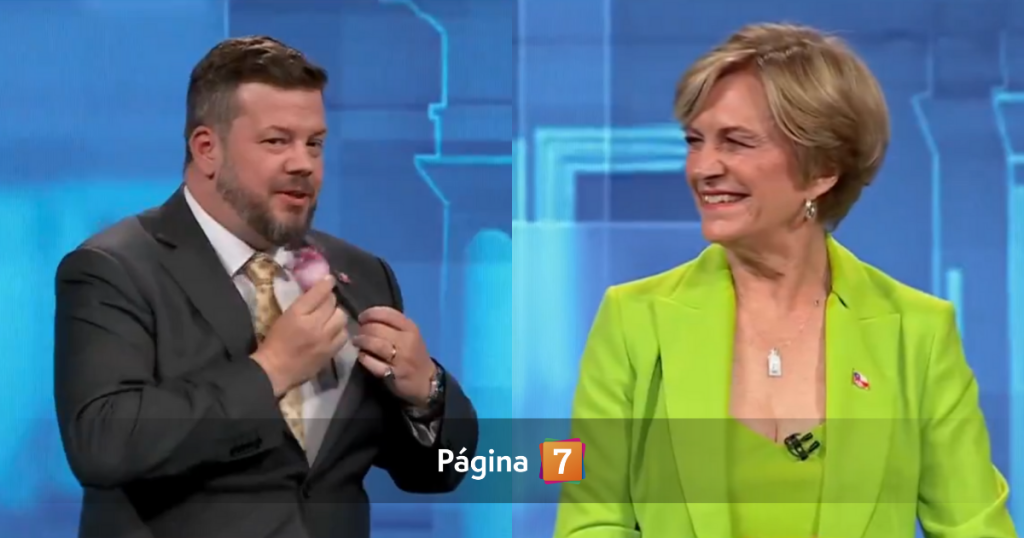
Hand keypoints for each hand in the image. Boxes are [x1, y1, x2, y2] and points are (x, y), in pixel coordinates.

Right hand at [252, 275, 348, 395]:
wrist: (275, 370)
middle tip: (326, 303)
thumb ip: (302, 305)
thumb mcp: (284, 317)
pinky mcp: (330, 351)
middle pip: (332, 304)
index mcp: (297, 314)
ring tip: (331, 318)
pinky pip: (344, 335)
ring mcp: (324, 339)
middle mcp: (313, 324)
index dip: (326, 284)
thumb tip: (318, 292)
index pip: (318, 293)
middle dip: (330, 301)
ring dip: (337, 315)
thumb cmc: (275, 342)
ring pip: (341, 318)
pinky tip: (334, 332)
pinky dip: (340, 330)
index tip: (330, 280)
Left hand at [353, 306, 435, 407]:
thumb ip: (392, 325)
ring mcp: (401, 358)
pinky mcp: (394, 374)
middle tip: (358, 333)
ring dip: (361, 341)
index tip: (361, 318)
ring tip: (356, 342)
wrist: (425, 380)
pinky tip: (361, 356)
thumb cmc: (414, 354)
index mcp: (410, 328)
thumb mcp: (409, 334)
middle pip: (377, 328)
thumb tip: (367, 319)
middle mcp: (407, 340)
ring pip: (375, 344)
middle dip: (363, 329)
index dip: (369, 313)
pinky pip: (373, 363)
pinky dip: (364, 358)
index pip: (386, 313)